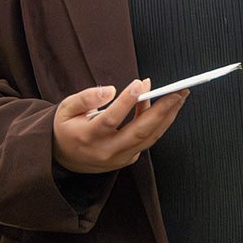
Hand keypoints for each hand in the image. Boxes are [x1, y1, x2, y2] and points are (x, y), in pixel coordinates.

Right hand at [51, 79, 188, 174]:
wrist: (62, 158)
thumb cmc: (66, 127)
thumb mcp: (65, 108)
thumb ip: (86, 98)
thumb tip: (110, 90)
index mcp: (87, 136)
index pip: (110, 119)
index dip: (126, 101)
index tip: (140, 83)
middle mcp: (105, 150)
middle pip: (139, 131)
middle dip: (162, 110)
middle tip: (179, 91)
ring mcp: (118, 158)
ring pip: (148, 138)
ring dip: (167, 116)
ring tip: (180, 96)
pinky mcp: (126, 160)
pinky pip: (147, 141)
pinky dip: (158, 123)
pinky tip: (166, 106)